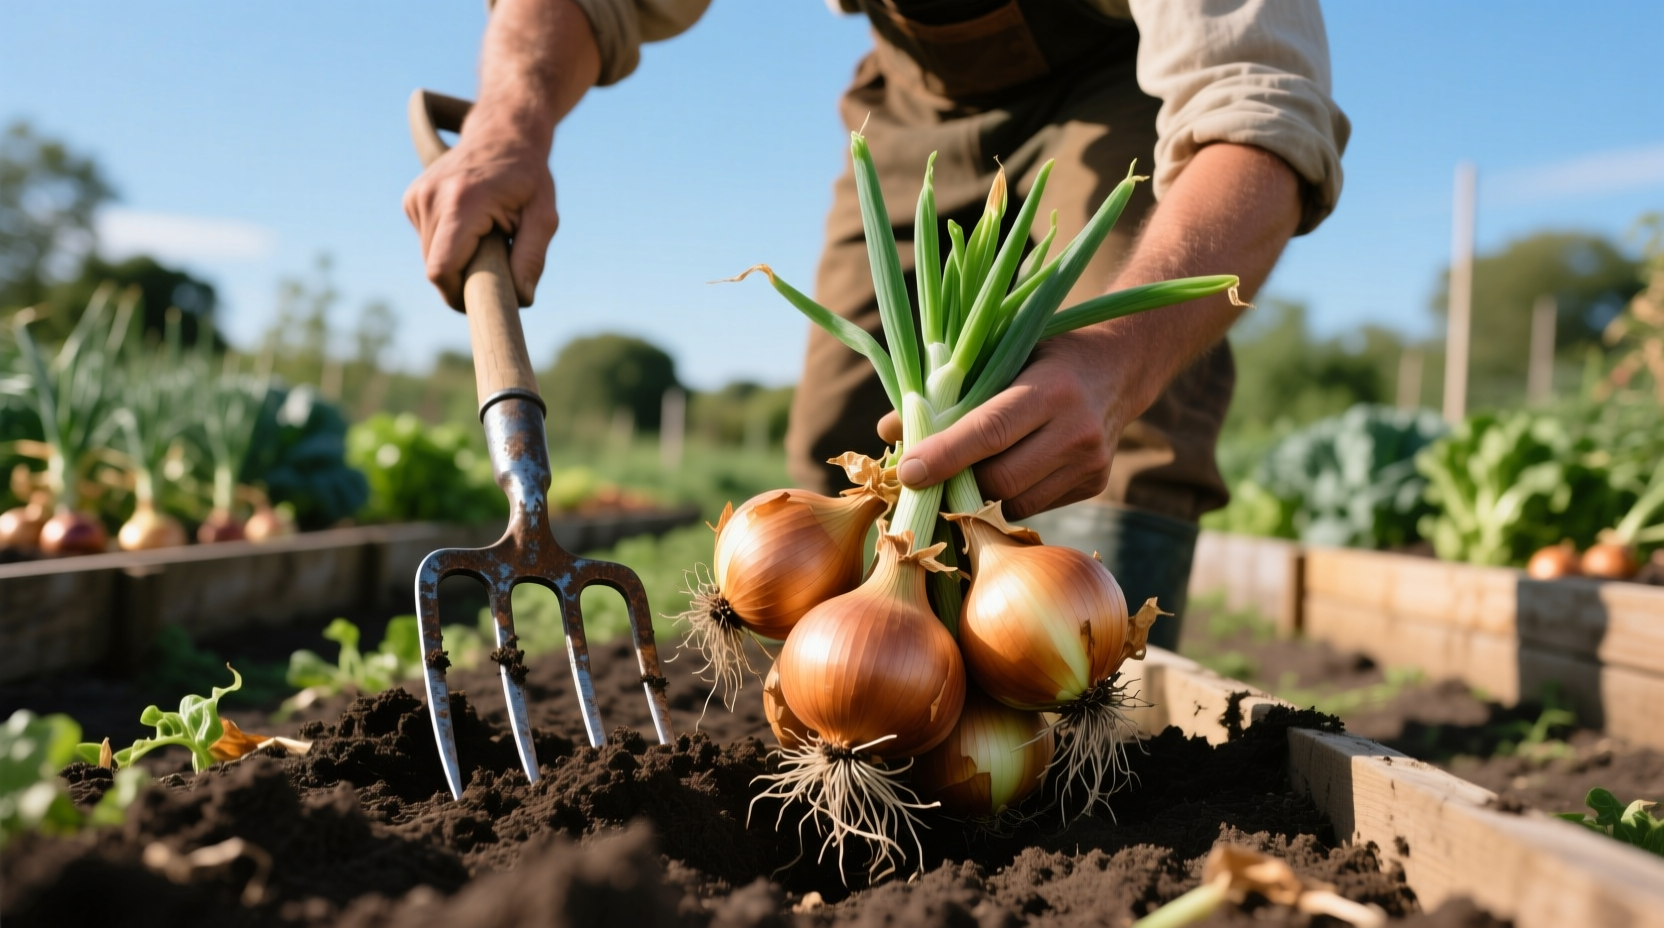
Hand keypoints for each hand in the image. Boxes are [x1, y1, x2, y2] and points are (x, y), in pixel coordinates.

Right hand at [402, 125, 557, 310]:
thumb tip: (522, 299)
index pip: (440, 269)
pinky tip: (469, 227)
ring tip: (484, 240)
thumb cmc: (528, 177)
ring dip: (456, 262)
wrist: (502, 133)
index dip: (457, 295)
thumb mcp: (544, 216)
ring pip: (429, 258)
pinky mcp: (411, 199)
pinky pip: (426, 242)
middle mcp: (431, 197)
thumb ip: (533, 258)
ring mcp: (417, 196)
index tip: (479, 304)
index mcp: (462, 202)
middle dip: (462, 281)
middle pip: (435, 268)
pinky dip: (447, 246)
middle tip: (494, 271)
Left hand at [877, 328, 1143, 519]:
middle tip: (926, 478)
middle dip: (956, 484)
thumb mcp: (999, 355)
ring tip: (958, 476)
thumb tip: (888, 431)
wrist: (1120, 366)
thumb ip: (945, 392)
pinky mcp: (1095, 484)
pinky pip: (1033, 506)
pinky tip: (1000, 472)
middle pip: (1000, 480)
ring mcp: (1090, 462)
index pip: (989, 431)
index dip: (945, 456)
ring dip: (977, 496)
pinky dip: (1005, 498)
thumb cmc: (1042, 354)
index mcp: (1052, 388)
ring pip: (1014, 503)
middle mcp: (1077, 429)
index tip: (908, 472)